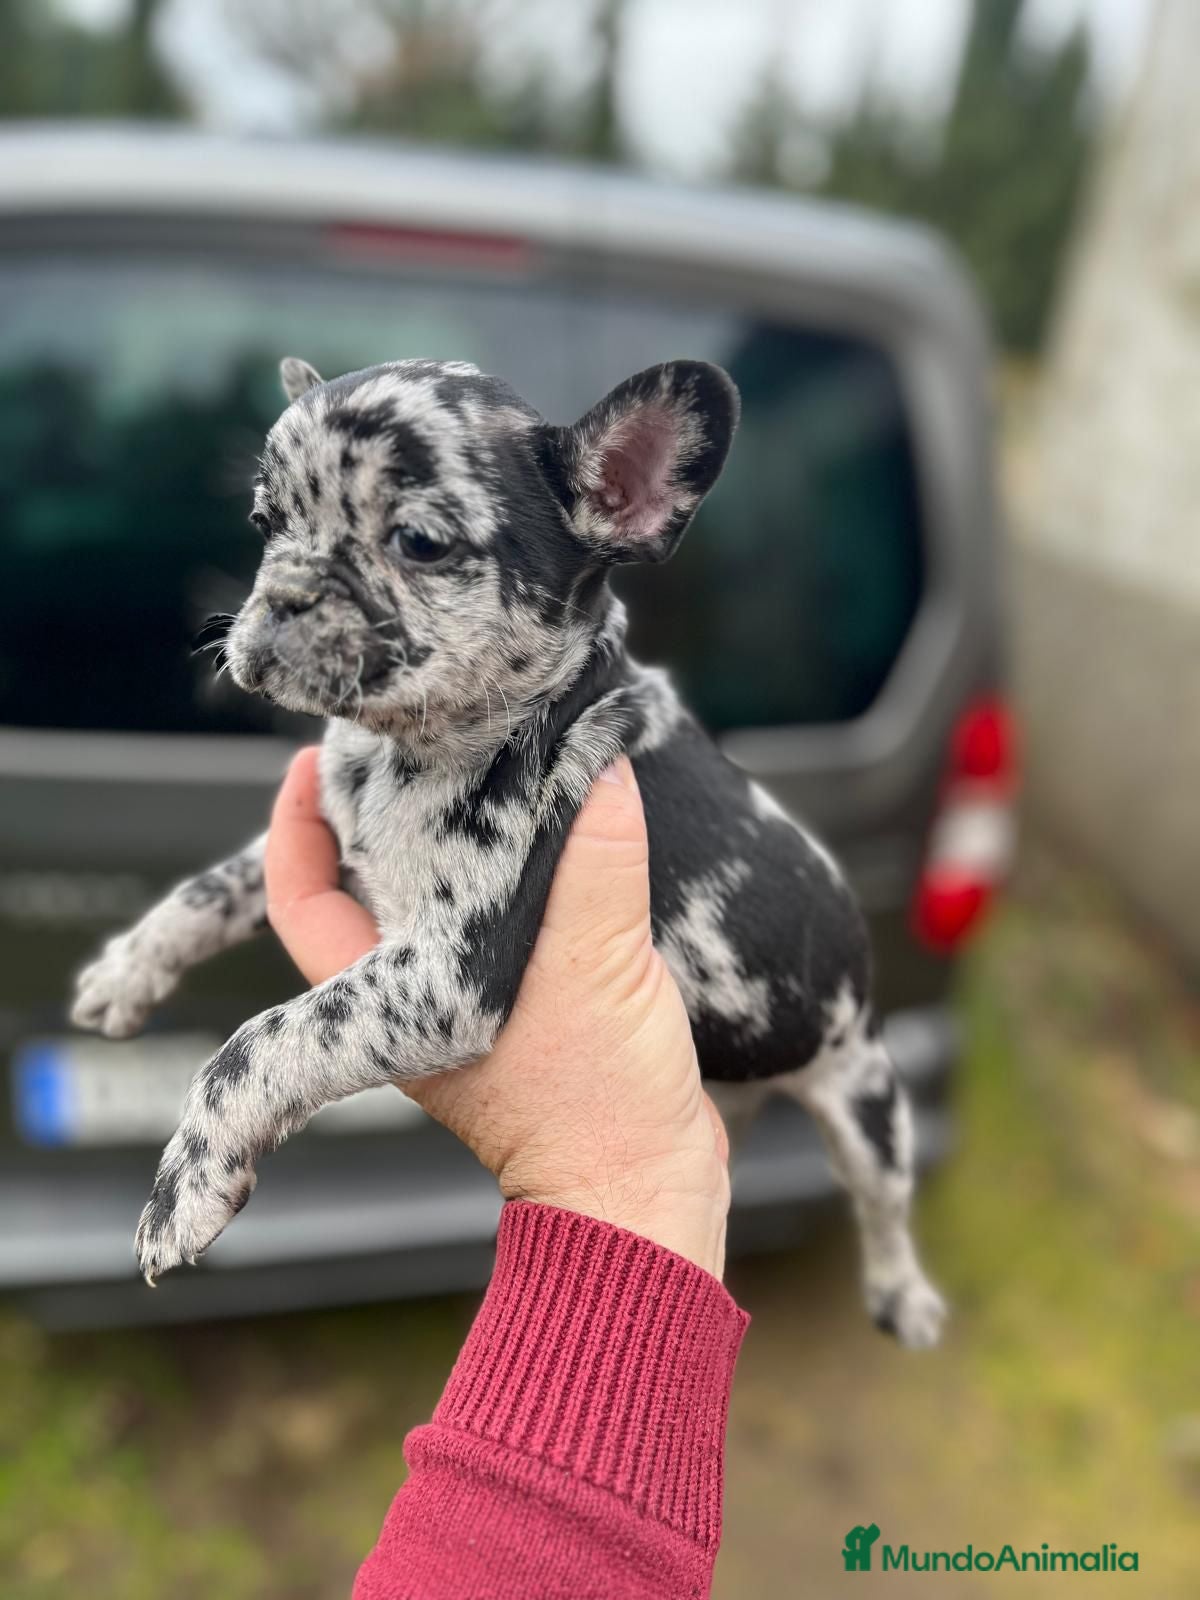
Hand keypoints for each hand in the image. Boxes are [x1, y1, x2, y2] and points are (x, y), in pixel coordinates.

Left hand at [265, 748, 730, 1277]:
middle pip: (370, 894)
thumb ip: (594, 864)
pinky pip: (505, 930)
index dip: (297, 829)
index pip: (306, 905)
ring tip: (487, 776)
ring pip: (441, 911)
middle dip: (380, 821)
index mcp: (398, 1004)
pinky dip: (518, 882)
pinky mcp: (535, 1016)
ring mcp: (475, 1013)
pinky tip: (557, 840)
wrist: (649, 1196)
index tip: (312, 764)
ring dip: (454, 850)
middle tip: (410, 751)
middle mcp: (423, 1007)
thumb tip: (600, 765)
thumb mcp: (594, 966)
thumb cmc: (598, 1107)